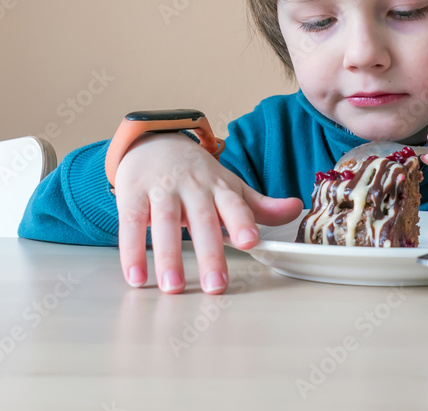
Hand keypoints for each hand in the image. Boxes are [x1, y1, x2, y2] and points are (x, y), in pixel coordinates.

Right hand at [114, 132, 301, 294]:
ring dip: (169, 256)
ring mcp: (161, 188)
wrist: (155, 140)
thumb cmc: (198, 174)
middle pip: (202, 219)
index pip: (234, 204)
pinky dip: (132, 251)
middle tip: (215, 284)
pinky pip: (131, 223)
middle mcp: (193, 187)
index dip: (242, 221)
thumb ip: (259, 206)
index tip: (250, 241)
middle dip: (210, 252)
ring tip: (174, 287)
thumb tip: (296, 209)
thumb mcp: (230, 185)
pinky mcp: (132, 193)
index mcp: (220, 187)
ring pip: (165, 222)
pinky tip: (137, 278)